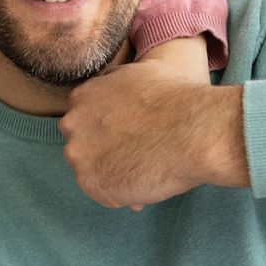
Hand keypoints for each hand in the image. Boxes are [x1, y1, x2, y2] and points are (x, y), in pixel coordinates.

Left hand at [60, 63, 245, 208]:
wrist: (193, 131)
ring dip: (114, 172)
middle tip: (137, 153)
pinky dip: (123, 193)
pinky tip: (147, 182)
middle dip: (105, 151)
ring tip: (146, 168)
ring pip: (93, 170)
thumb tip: (117, 89)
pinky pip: (105, 193)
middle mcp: (73, 124)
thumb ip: (119, 83)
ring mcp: (79, 155)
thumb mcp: (142, 72)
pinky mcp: (91, 183)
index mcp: (82, 97)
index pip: (85, 119)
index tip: (129, 135)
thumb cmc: (176, 99)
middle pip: (83, 144)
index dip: (109, 130)